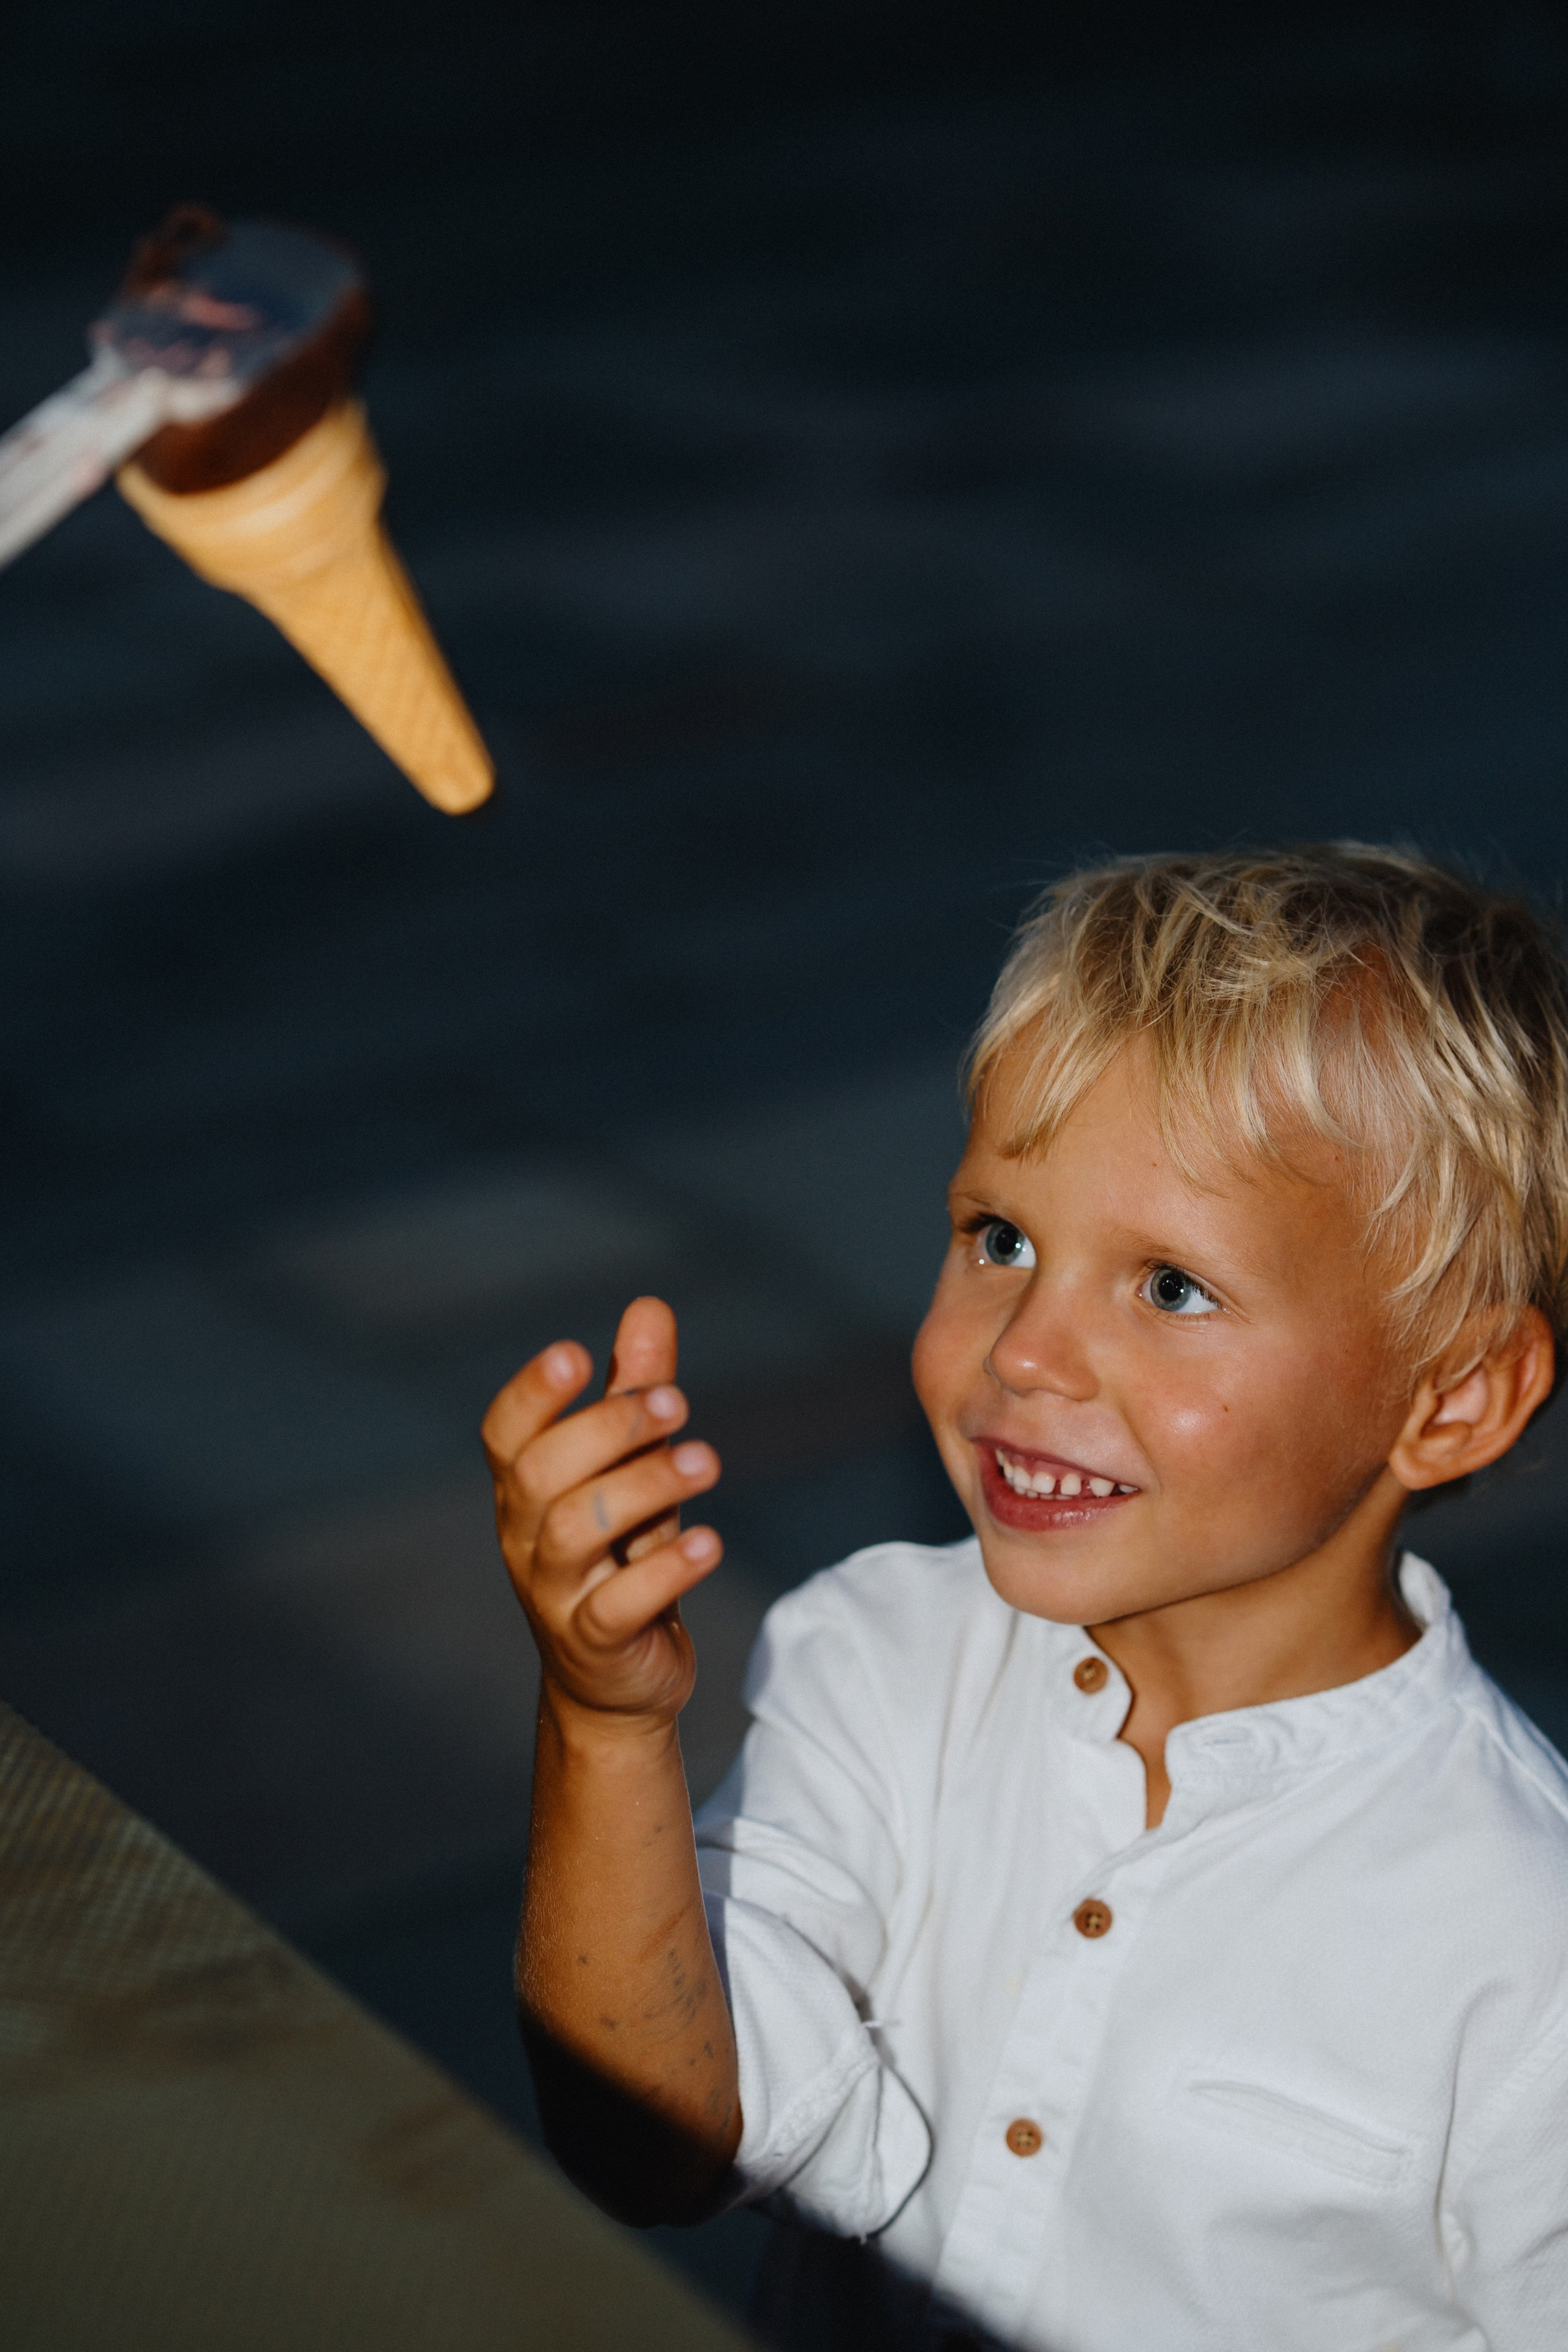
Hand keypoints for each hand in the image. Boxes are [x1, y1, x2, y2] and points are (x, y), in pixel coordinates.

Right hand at [483, 1296, 722, 1726]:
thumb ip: (636, 1392)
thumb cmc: (621, 1555)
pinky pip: (616, 1605)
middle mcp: (525, 1538)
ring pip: (574, 1531)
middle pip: (540, 1472)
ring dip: (645, 1487)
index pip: (504, 1433)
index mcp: (525, 1490)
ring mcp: (554, 1593)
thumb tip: (648, 1306)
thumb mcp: (632, 1470)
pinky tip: (707, 1541)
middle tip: (678, 1402)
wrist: (616, 1682)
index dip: (530, 1392)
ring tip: (709, 1461)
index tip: (577, 1354)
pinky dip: (664, 1570)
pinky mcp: (594, 1643)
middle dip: (607, 1428)